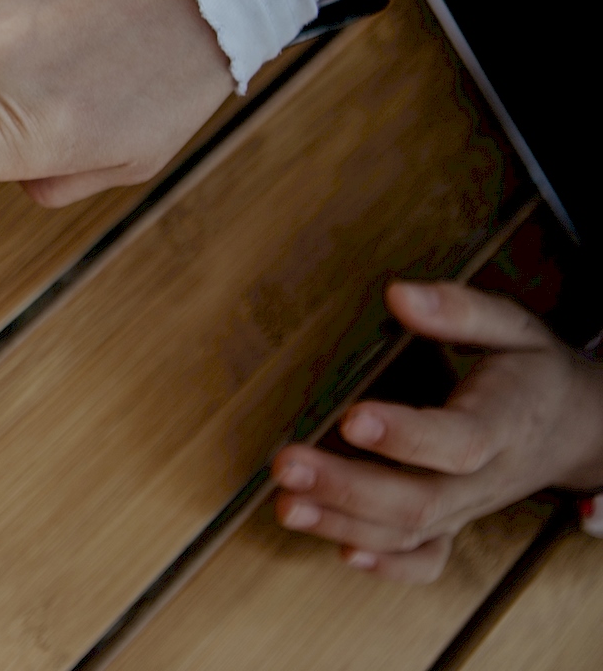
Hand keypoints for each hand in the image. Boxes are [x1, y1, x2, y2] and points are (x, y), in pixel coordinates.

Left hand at [273, 282, 602, 582]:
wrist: (576, 426)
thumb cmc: (533, 370)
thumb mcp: (512, 326)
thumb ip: (459, 310)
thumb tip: (400, 295)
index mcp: (504, 422)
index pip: (457, 442)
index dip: (405, 436)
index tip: (351, 417)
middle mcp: (485, 477)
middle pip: (420, 500)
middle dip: (347, 488)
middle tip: (286, 465)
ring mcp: (469, 506)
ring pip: (410, 533)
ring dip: (343, 525)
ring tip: (286, 505)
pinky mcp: (456, 521)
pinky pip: (427, 559)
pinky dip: (387, 565)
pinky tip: (341, 552)